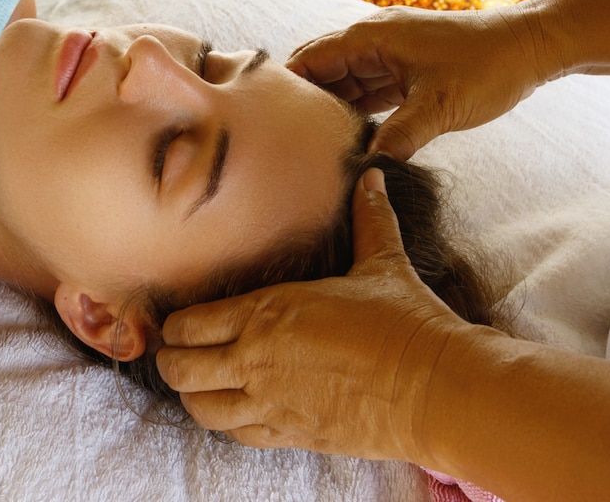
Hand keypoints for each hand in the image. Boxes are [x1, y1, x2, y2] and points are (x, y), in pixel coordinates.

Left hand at [156, 168, 467, 461]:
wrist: (438, 388)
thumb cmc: (407, 322)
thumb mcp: (382, 263)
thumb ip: (368, 218)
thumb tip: (372, 176)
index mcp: (268, 311)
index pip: (190, 323)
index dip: (175, 326)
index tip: (177, 324)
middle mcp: (257, 358)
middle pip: (181, 369)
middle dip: (171, 361)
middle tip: (177, 355)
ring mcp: (271, 400)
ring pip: (201, 407)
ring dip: (193, 396)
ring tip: (199, 385)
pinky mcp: (292, 433)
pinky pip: (238, 434)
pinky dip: (228, 424)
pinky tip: (236, 411)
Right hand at [286, 6, 545, 159]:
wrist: (529, 49)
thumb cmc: (486, 68)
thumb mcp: (439, 107)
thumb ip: (398, 138)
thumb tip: (364, 169)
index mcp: (372, 38)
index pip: (311, 58)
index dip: (285, 85)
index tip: (263, 116)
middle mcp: (372, 43)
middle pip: (320, 70)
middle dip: (301, 101)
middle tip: (279, 139)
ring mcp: (387, 57)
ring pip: (341, 83)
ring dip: (327, 110)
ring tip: (304, 146)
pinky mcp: (401, 73)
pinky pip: (364, 91)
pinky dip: (352, 113)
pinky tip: (342, 140)